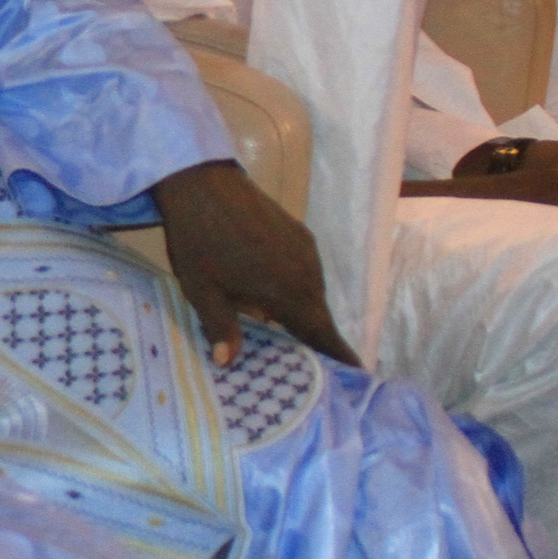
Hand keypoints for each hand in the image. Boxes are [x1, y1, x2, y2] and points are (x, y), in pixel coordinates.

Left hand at [150, 159, 356, 365]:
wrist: (203, 184)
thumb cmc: (199, 242)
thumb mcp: (203, 291)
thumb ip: (221, 328)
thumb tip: (227, 363)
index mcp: (289, 292)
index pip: (322, 334)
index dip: (339, 356)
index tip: (358, 374)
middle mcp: (309, 272)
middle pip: (319, 316)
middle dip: (316, 340)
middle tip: (311, 365)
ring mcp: (307, 250)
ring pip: (312, 293)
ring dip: (303, 313)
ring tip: (288, 336)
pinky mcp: (300, 234)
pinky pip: (306, 272)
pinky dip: (297, 290)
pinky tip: (274, 297)